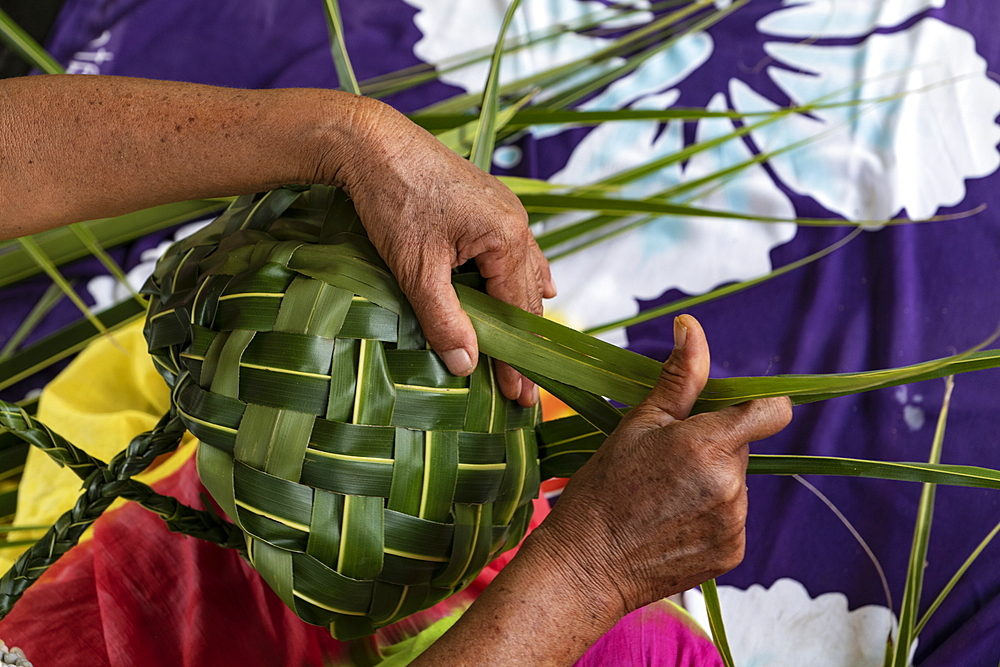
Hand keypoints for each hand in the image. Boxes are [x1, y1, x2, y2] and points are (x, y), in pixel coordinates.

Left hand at [326, 98, 555, 405]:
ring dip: (524, 312)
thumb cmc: (393, 200)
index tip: (520, 398)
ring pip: (525, 273)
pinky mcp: (490, 204)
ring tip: (529, 351)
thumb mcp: (415, 268)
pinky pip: (518, 251)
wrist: (372, 141)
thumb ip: (443, 319)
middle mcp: (517, 224)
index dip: (518, 360)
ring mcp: (506, 211)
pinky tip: (539, 289)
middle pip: (527, 297)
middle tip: (523, 390)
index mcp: (507, 239)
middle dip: (523, 343)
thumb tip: (467, 365)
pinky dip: (523, 277)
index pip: (518, 314)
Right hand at [531, 314, 791, 613]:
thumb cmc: (603, 489)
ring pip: (736, 483)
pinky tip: (671, 521)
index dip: (758, 405)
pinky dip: (709, 515)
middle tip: (665, 460)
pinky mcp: (732, 553)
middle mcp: (730, 486)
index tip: (733, 409)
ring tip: (663, 495)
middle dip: (714, 445)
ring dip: (711, 481)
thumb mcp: (637, 424)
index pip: (771, 412)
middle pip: (743, 447)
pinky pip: (732, 518)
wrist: (586, 565)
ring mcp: (734, 523)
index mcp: (706, 446)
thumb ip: (679, 377)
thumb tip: (692, 327)